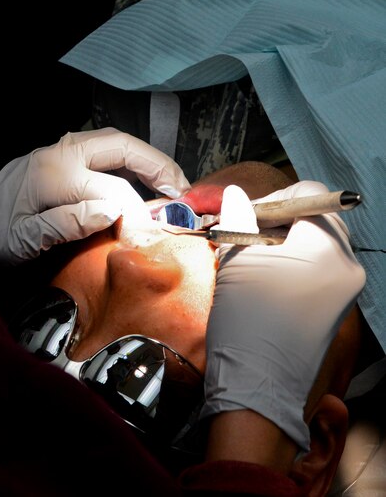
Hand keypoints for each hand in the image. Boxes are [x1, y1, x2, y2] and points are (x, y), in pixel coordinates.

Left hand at [0, 127, 190, 269]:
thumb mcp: (19, 241)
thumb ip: (65, 223)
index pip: (112, 189)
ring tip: (170, 183)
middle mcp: (59, 155)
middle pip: (120, 146)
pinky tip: (138, 181)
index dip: (138, 213)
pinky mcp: (54, 161)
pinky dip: (126, 161)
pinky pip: (99, 152)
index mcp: (53, 174)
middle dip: (156, 164)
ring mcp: (56, 154)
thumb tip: (112, 210)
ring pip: (111, 144)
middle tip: (184, 190)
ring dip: (143, 159)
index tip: (154, 236)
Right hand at [200, 180, 365, 451]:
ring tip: (252, 258)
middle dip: (282, 220)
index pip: (309, 195)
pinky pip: (319, 270)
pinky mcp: (337, 310)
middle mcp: (348, 266)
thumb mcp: (236, 258)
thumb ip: (240, 218)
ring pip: (319, 245)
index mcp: (329, 247)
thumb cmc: (246, 318)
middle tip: (248, 234)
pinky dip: (294, 265)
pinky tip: (266, 281)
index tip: (246, 214)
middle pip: (318, 220)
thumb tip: (236, 195)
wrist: (260, 388)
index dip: (274, 198)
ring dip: (286, 242)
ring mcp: (346, 291)